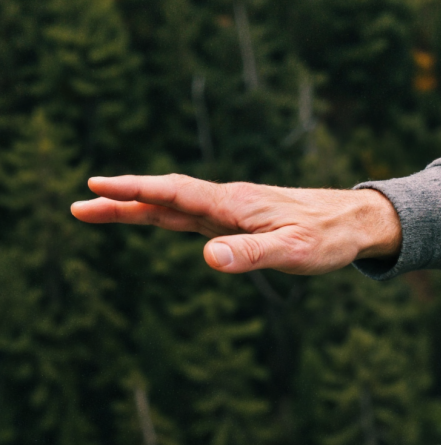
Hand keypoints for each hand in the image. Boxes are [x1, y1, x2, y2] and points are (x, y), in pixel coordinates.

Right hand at [71, 175, 403, 274]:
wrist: (358, 221)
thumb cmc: (329, 238)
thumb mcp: (293, 252)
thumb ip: (252, 254)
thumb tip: (209, 258)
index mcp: (233, 205)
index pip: (174, 192)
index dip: (135, 191)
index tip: (97, 186)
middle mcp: (227, 202)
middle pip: (164, 198)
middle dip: (121, 200)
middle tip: (78, 205)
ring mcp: (231, 211)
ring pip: (174, 205)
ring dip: (136, 206)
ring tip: (95, 209)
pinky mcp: (239, 220)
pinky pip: (191, 214)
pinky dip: (162, 212)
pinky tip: (150, 216)